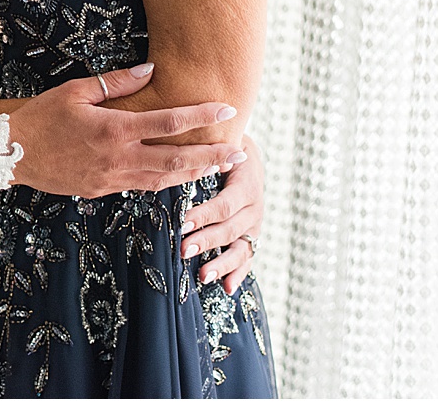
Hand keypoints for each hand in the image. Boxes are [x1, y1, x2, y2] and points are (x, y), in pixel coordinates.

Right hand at [10, 63, 248, 196]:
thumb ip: (116, 82)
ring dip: (196, 174)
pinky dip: (167, 184)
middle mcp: (120, 158)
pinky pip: (142, 188)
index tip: (228, 109)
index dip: (203, 116)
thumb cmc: (41, 116)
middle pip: (178, 160)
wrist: (11, 154)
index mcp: (115, 129)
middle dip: (213, 157)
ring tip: (220, 168)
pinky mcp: (103, 191)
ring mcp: (113, 179)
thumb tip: (150, 70)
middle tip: (241, 152)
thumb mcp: (76, 90)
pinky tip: (180, 179)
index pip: (170, 122)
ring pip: (165, 181)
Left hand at [181, 133, 262, 292]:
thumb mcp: (221, 148)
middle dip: (206, 241)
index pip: (224, 204)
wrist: (249, 157)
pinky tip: (227, 289)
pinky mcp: (252, 237)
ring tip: (202, 276)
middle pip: (230, 229)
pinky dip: (238, 274)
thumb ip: (209, 154)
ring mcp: (255, 226)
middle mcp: (254, 208)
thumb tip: (190, 155)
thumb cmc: (224, 150)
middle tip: (183, 250)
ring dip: (221, 264)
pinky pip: (247, 258)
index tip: (182, 222)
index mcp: (246, 186)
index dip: (204, 215)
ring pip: (240, 249)